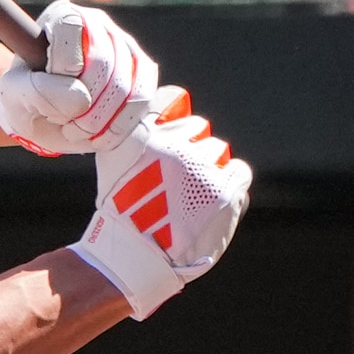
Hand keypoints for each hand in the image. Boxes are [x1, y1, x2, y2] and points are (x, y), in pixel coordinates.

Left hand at [0, 0, 157, 155]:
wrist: (42, 118)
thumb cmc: (23, 100)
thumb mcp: (14, 95)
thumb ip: (40, 91)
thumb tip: (82, 98)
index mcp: (62, 17)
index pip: (72, 28)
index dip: (63, 67)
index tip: (44, 92)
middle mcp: (98, 24)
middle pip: (104, 64)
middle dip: (80, 105)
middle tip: (60, 121)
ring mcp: (125, 46)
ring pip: (127, 86)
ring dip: (98, 120)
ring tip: (74, 129)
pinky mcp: (142, 72)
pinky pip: (142, 100)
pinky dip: (118, 126)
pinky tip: (96, 134)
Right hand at [70, 86, 251, 318]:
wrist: (135, 254)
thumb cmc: (122, 210)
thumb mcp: (113, 163)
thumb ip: (136, 136)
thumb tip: (163, 117)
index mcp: (141, 134)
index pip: (171, 99)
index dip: (174, 114)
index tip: (171, 130)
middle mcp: (172, 144)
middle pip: (196, 127)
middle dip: (190, 147)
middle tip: (176, 175)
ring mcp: (200, 166)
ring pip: (217, 150)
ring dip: (209, 167)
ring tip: (191, 193)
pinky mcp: (224, 190)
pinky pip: (239, 171)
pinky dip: (230, 183)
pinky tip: (211, 200)